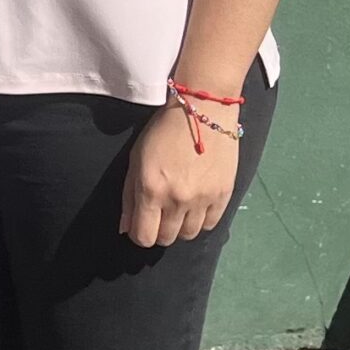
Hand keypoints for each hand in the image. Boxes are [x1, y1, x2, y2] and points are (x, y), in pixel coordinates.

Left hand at [121, 102, 237, 247]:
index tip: (141, 223)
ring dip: (180, 226)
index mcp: (151, 189)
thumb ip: (129, 197)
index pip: (143, 236)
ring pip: (189, 235)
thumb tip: (125, 228)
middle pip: (166, 238)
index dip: (139, 234)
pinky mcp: (223, 195)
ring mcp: (203, 199)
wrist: (203, 110)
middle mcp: (177, 199)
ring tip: (179, 208)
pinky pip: (210, 224)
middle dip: (159, 229)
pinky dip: (200, 220)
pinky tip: (196, 205)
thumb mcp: (136, 159)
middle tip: (160, 212)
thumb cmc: (163, 131)